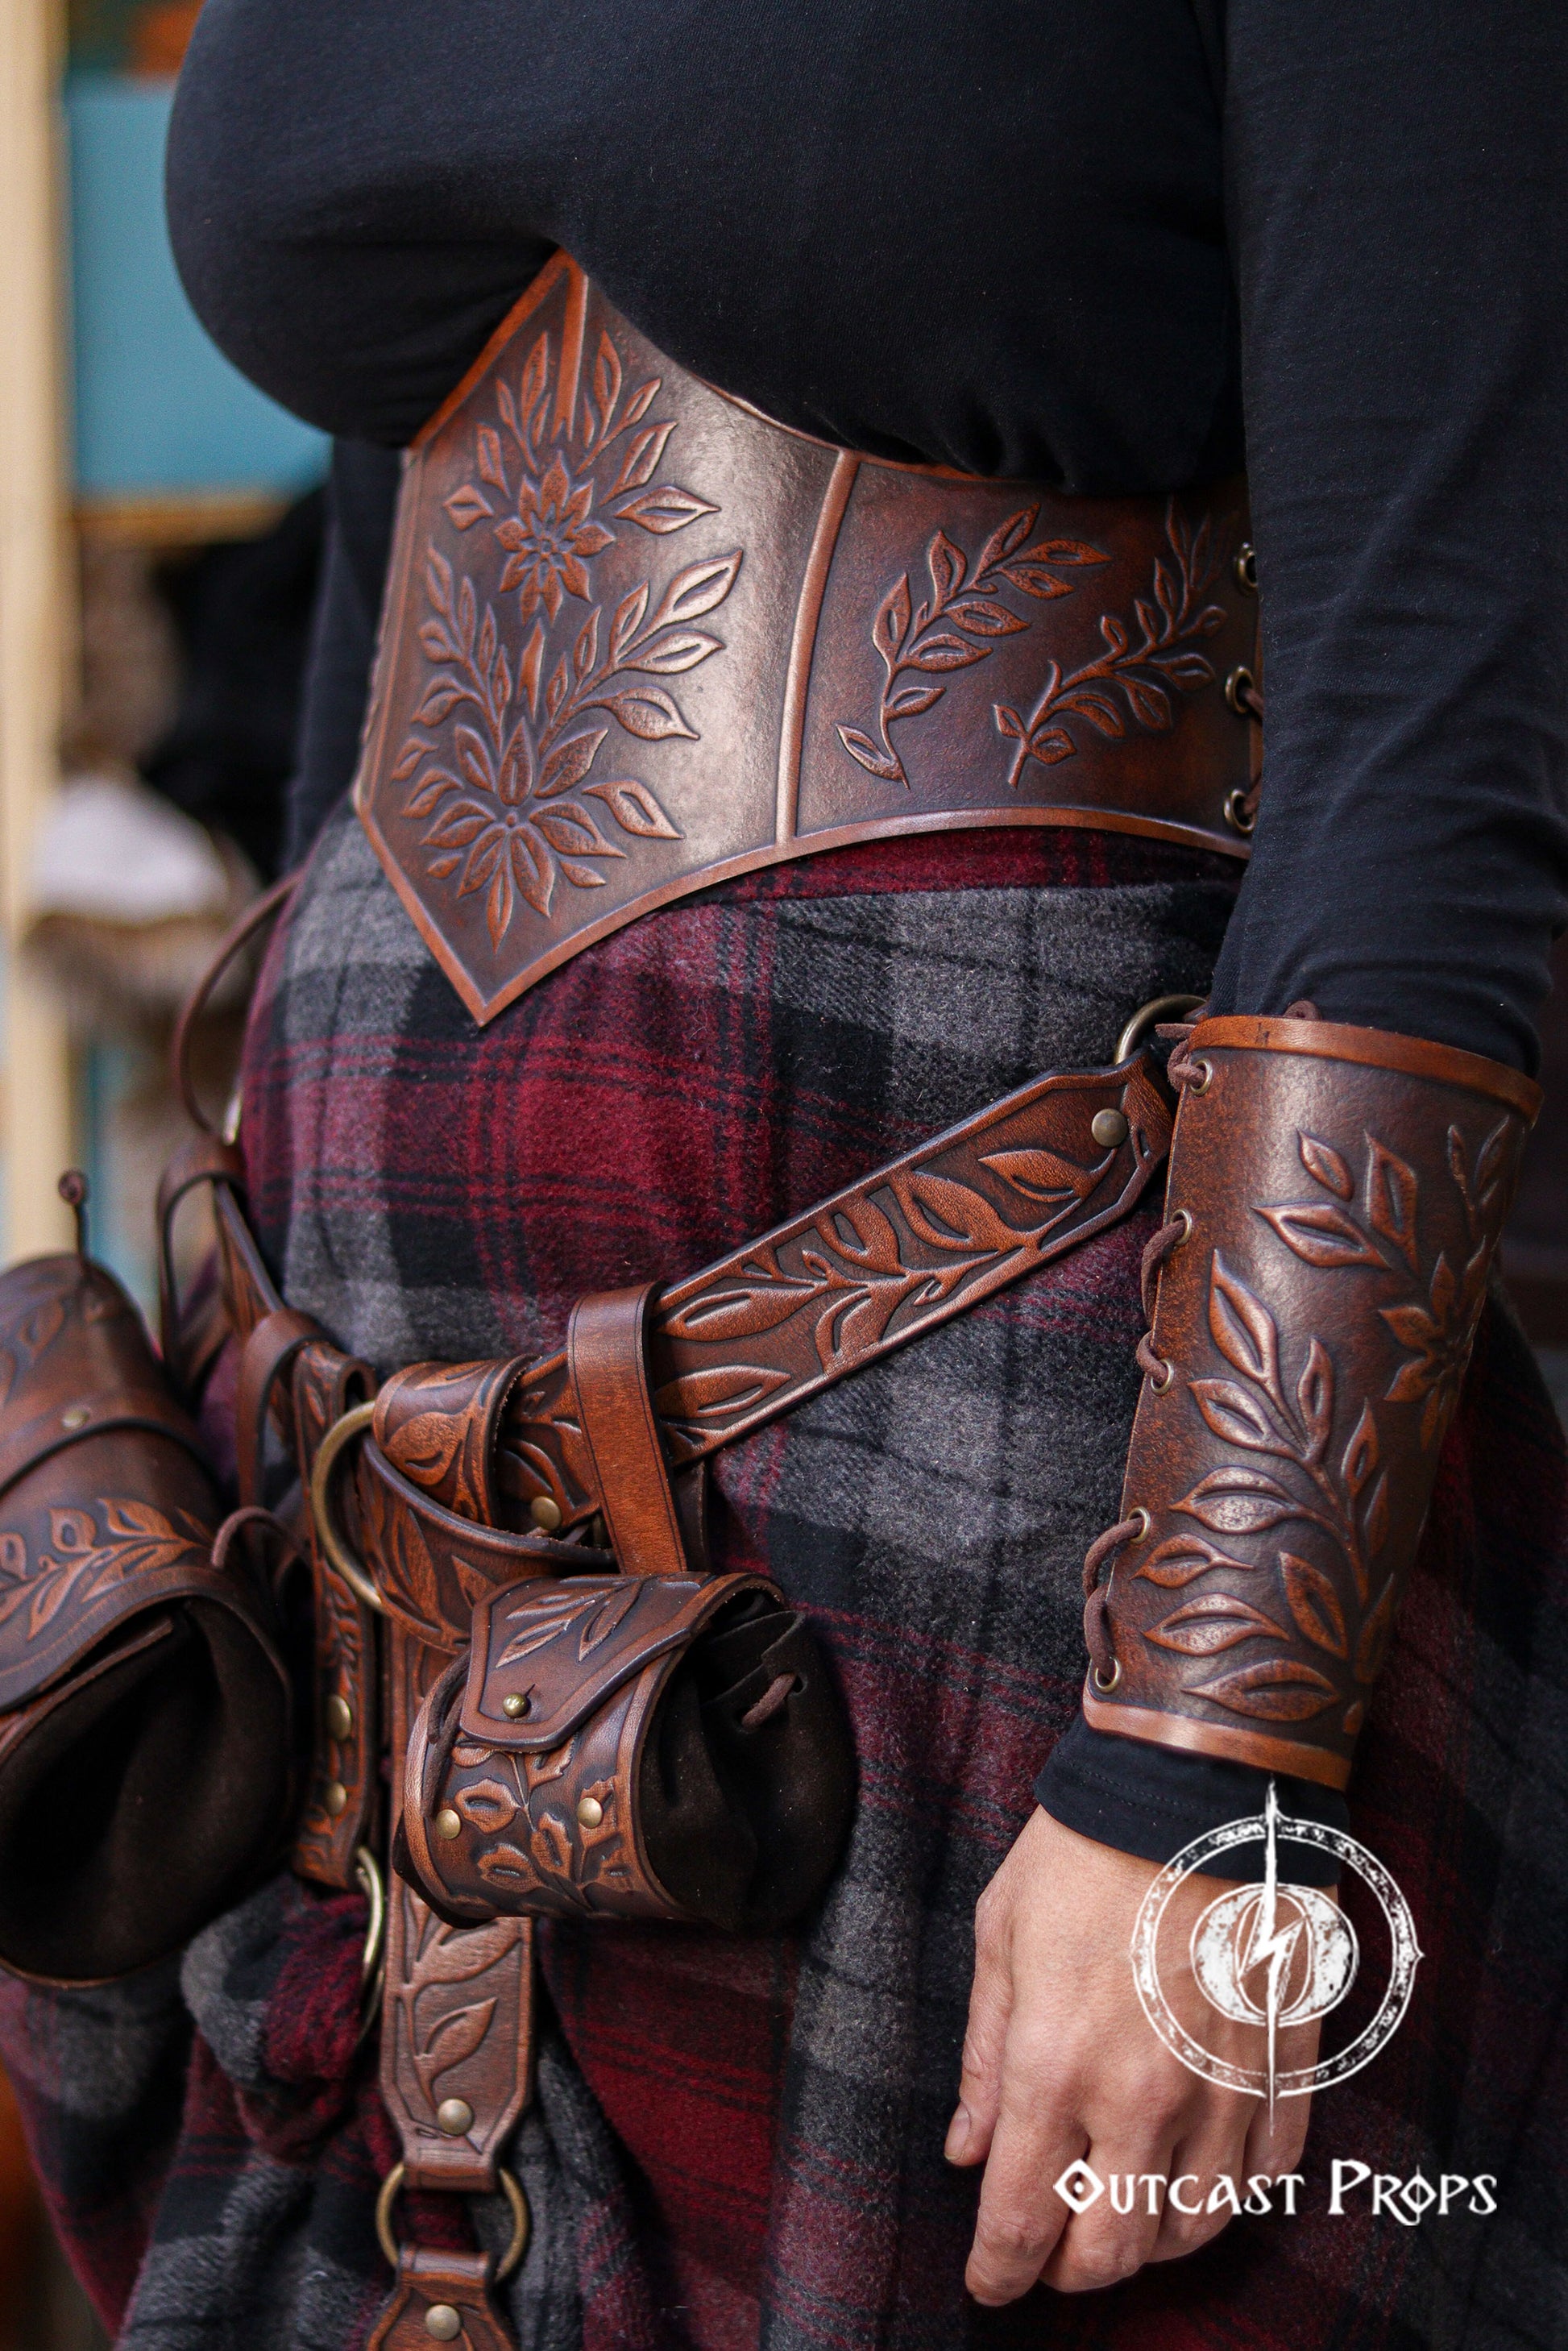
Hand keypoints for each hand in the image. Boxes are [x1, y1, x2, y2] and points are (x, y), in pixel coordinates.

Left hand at [946, 1808, 1318, 2301]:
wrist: (1199, 1787)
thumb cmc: (1085, 1850)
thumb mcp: (1001, 1936)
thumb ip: (984, 2055)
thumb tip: (968, 2148)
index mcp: (1056, 2069)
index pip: (1020, 2223)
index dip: (997, 2273)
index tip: (987, 2285)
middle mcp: (1142, 2103)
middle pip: (1108, 2252)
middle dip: (1066, 2271)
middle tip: (1047, 2248)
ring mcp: (1222, 2094)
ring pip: (1189, 2232)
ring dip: (1146, 2243)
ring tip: (1119, 2213)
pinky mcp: (1283, 2071)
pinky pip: (1264, 2178)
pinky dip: (1227, 2198)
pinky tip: (1195, 2176)